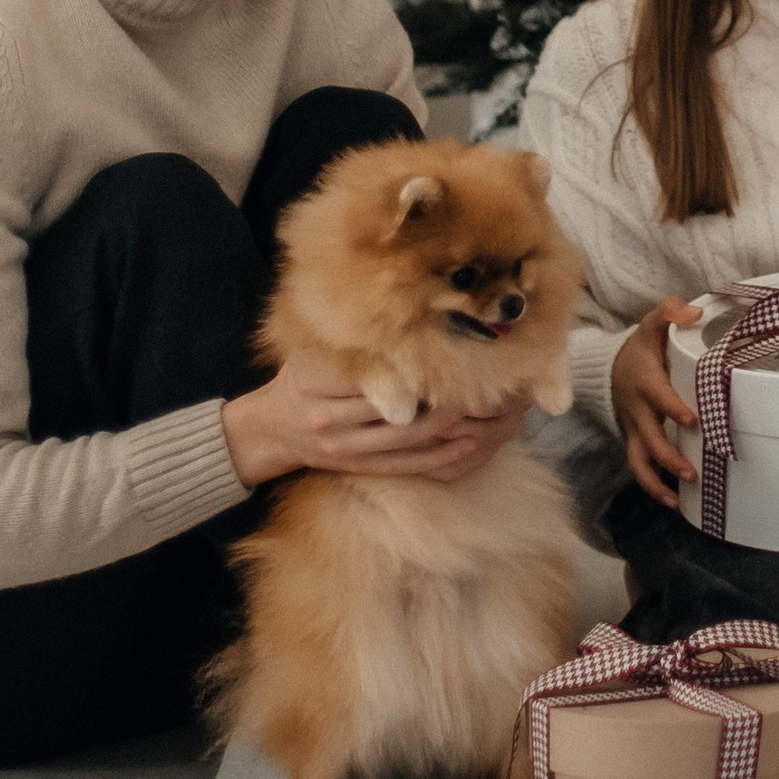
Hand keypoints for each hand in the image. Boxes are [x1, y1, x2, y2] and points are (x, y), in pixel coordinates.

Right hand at [221, 364, 529, 489]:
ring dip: (468, 425)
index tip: (478, 346)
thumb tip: (416, 306)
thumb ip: (357, 337)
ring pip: (421, 439)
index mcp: (320, 380)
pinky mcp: (365, 471)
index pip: (385, 370)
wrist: (269, 430)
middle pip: (412, 408)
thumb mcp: (316, 347)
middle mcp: (333, 418)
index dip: (435, 363)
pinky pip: (418, 468)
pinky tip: (483, 439)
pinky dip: (453, 455)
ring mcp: (350, 450)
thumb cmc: (301, 377)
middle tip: (508, 378)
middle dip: (465, 395)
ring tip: (507, 407)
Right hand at [609, 299, 705, 502]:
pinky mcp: (635, 440)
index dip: (673, 408)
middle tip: (692, 472)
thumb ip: (670, 312)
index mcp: (645, 381)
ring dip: (656, 483)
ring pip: (638, 461)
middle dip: (669, 458)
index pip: (658, 396)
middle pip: (649, 439)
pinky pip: (640, 467)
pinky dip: (654, 487)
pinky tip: (674, 501)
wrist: (608, 367)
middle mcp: (637, 409)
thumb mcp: (652, 323)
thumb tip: (694, 312)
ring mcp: (634, 428)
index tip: (693, 420)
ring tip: (678, 501)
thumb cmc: (641, 348)